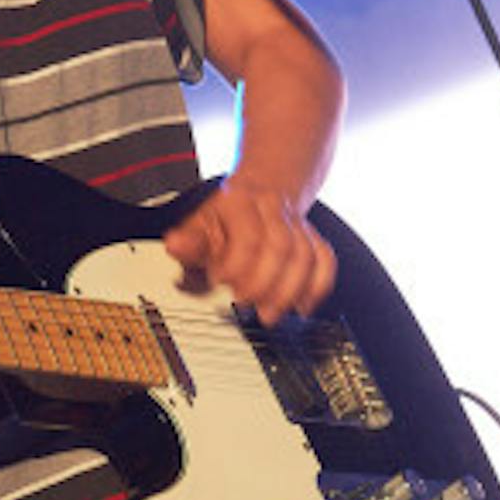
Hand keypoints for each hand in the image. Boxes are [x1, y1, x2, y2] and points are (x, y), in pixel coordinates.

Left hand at [162, 180, 336, 325]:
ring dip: (289, 291)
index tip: (220, 282)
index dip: (236, 264)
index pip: (248, 235)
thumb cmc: (227, 214)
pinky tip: (302, 306)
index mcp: (240, 201)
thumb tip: (175, 245)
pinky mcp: (313, 237)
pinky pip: (324, 260)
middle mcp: (272, 209)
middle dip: (265, 283)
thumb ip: (189, 241)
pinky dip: (317, 286)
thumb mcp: (199, 222)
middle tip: (246, 305)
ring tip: (270, 313)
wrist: (264, 186)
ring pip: (306, 256)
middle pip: (281, 247)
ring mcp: (296, 223)